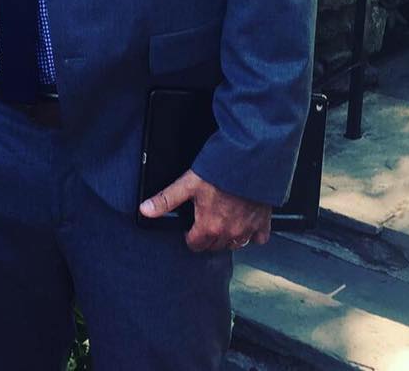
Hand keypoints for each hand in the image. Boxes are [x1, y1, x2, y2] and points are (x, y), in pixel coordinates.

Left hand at [139, 169, 270, 251]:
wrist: (249, 162)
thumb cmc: (219, 171)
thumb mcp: (187, 184)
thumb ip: (166, 199)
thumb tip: (145, 210)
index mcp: (210, 227)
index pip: (195, 245)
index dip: (190, 237)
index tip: (190, 229)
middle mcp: (229, 233)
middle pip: (214, 246)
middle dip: (207, 238)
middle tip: (204, 223)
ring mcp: (248, 229)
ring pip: (235, 244)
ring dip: (228, 238)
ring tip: (222, 224)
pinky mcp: (263, 222)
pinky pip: (258, 239)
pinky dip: (252, 234)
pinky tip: (246, 223)